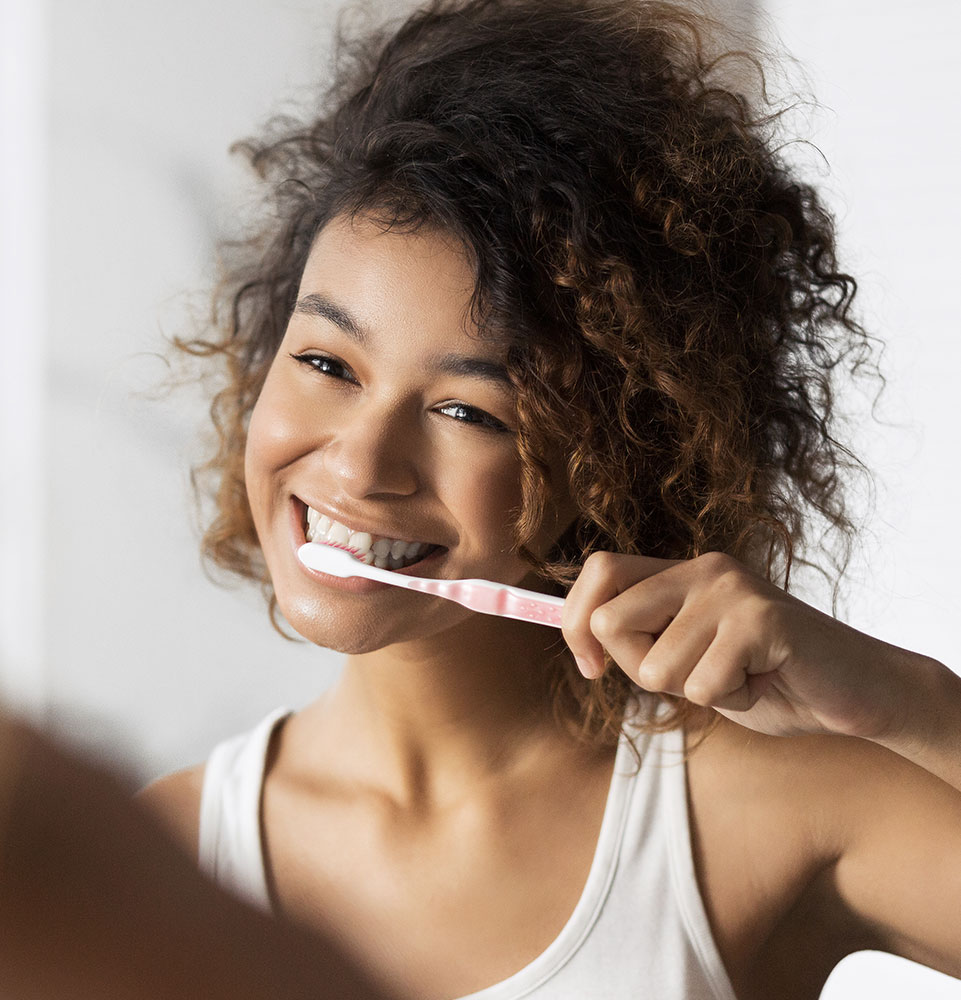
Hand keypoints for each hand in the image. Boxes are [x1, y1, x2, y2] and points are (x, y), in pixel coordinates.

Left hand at [562, 550, 924, 741]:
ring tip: (743, 676)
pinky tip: (765, 682)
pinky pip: (703, 685)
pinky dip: (732, 702)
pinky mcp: (760, 619)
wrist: (856, 692)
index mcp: (681, 572)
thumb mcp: (689, 659)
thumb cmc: (768, 679)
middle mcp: (702, 568)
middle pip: (610, 621)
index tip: (591, 667)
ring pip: (655, 667)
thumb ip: (644, 642)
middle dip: (639, 669)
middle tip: (696, 675)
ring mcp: (731, 589)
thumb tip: (582, 644)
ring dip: (698, 692)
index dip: (574, 621)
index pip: (599, 570)